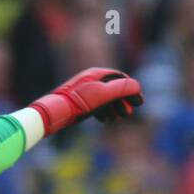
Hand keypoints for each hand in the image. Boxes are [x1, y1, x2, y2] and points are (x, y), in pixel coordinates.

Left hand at [28, 68, 142, 134]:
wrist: (54, 112)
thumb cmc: (78, 102)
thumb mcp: (102, 94)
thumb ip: (121, 89)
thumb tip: (137, 86)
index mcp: (97, 74)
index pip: (120, 78)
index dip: (131, 90)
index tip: (139, 102)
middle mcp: (90, 79)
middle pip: (112, 88)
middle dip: (122, 101)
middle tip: (129, 113)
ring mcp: (83, 91)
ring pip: (104, 98)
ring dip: (113, 108)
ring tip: (118, 118)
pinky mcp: (77, 102)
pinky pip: (95, 105)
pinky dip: (103, 112)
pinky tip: (105, 120)